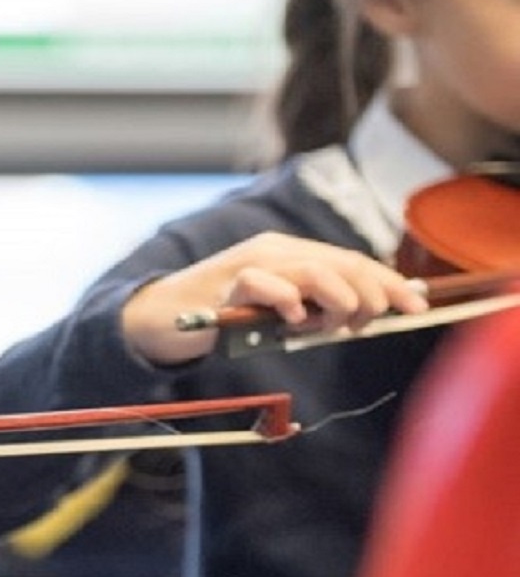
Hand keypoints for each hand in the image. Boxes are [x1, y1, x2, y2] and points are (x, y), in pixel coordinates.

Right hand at [120, 232, 428, 364]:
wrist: (159, 318)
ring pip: (314, 269)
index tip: (417, 305)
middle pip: (342, 263)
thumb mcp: (277, 311)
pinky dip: (288, 301)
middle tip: (373, 323)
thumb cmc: (221, 317)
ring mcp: (249, 264)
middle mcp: (275, 250)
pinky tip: (294, 321)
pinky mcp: (225, 284)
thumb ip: (313, 308)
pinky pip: (265, 283)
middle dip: (372, 294)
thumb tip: (366, 316)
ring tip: (336, 326)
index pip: (352, 260)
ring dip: (339, 301)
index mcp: (291, 252)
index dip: (389, 282)